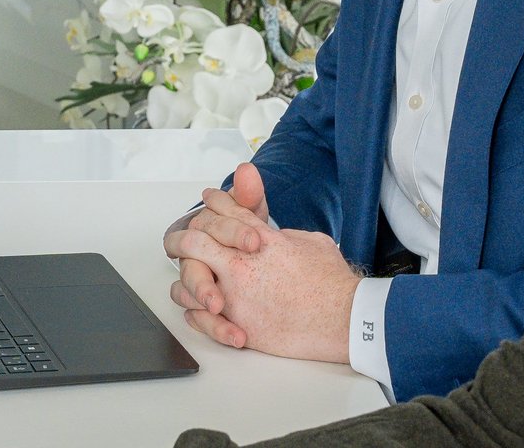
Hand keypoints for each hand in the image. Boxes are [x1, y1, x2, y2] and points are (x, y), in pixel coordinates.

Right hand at [165, 164, 271, 327]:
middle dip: (202, 282)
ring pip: (185, 295)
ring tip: (226, 318)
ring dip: (205, 307)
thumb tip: (247, 170)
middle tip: (223, 293)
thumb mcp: (255, 218)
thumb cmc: (254, 240)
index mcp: (205, 230)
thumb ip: (249, 196)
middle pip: (187, 266)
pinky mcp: (207, 309)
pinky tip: (239, 336)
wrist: (273, 269)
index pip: (204, 227)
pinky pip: (199, 320)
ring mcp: (200, 284)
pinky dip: (217, 329)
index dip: (229, 232)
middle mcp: (197, 257)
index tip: (255, 241)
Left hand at [165, 189, 360, 363]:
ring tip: (189, 278)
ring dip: (187, 278)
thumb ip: (284, 236)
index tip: (210, 200)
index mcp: (261, 239)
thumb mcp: (311, 241)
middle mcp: (241, 264)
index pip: (228, 210)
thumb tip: (274, 237)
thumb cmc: (331, 282)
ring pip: (187, 280)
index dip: (216, 202)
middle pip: (194, 239)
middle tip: (181, 240)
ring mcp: (236, 295)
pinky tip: (196, 309)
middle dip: (184, 237)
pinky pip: (198, 316)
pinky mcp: (237, 325)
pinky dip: (194, 311)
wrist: (342, 318)